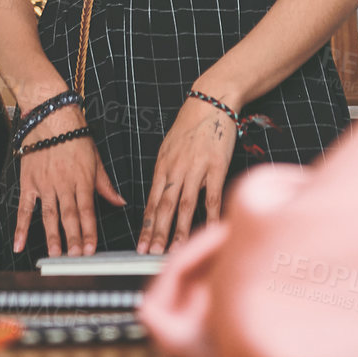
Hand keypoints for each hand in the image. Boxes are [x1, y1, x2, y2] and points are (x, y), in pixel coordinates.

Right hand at [13, 98, 125, 256]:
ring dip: (52, 236)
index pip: (87, 209)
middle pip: (69, 215)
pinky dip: (20, 227)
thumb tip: (120, 201)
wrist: (51, 117)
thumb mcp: (96, 158)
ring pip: (49, 215)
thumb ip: (105, 184)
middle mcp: (63, 183)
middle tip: (74, 257)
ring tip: (55, 254)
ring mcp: (44, 184)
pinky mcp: (28, 183)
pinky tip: (19, 244)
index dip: (89, 231)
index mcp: (82, 178)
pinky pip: (24, 208)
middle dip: (73, 238)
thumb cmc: (75, 135)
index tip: (90, 249)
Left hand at [137, 96, 236, 254]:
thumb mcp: (169, 148)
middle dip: (156, 233)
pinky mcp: (216, 165)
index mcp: (163, 166)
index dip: (146, 226)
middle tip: (151, 254)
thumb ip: (166, 173)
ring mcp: (196, 168)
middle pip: (164, 206)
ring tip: (175, 250)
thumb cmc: (190, 126)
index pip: (152, 202)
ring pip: (185, 204)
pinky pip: (212, 194)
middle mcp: (176, 169)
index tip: (140, 246)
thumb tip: (159, 198)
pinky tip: (211, 229)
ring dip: (179, 230)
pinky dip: (211, 215)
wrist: (211, 102)